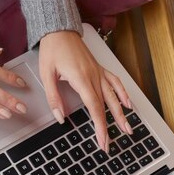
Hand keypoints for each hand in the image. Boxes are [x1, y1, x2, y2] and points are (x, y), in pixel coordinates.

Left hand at [38, 31, 131, 151]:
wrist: (59, 29)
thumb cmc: (52, 50)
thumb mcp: (46, 74)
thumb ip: (53, 98)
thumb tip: (60, 117)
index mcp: (81, 79)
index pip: (94, 108)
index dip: (100, 126)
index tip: (102, 141)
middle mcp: (94, 76)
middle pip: (105, 106)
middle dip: (110, 127)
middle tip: (110, 144)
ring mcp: (98, 72)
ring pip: (114, 96)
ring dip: (121, 114)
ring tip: (127, 128)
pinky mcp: (99, 68)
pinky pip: (115, 82)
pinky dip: (123, 93)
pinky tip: (127, 104)